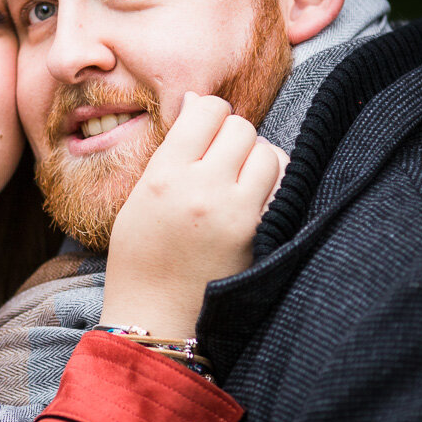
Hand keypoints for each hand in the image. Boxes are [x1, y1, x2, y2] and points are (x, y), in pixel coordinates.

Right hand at [101, 91, 288, 338]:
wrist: (156, 317)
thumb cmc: (140, 257)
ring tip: (240, 180)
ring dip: (257, 159)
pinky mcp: (261, 234)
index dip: (209, 114)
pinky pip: (283, 185)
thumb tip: (198, 103)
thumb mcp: (139, 197)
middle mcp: (203, 188)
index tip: (206, 130)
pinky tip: (256, 199)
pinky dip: (273, 184)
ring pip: (268, 152)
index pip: (207, 110)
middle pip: (241, 127)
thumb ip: (171, 151)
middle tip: (222, 159)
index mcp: (165, 175)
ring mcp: (236, 212)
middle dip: (233, 137)